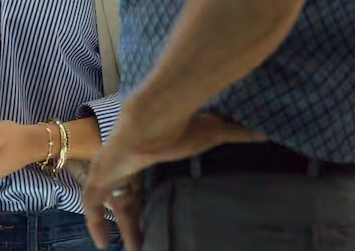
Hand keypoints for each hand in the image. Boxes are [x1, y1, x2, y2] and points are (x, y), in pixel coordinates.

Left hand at [81, 106, 264, 249]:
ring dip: (117, 226)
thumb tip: (263, 132)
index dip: (145, 201)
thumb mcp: (213, 132)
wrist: (153, 116)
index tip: (153, 218)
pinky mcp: (101, 175)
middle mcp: (126, 162)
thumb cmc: (181, 124)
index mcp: (147, 154)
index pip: (143, 183)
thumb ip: (235, 132)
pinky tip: (101, 243)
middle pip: (127, 198)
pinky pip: (91, 202)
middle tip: (142, 246)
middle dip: (133, 222)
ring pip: (109, 203)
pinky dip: (94, 221)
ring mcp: (111, 168)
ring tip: (130, 250)